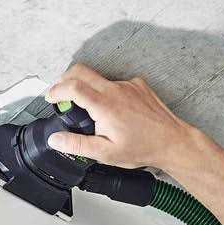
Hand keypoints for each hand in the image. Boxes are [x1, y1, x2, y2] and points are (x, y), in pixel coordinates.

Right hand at [45, 64, 194, 170]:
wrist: (173, 141)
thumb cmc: (144, 148)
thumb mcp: (106, 153)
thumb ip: (77, 144)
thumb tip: (56, 139)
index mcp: (105, 105)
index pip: (72, 86)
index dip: (56, 89)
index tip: (50, 97)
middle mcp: (116, 90)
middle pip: (81, 71)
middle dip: (65, 79)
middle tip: (60, 94)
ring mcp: (128, 85)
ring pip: (99, 79)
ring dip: (89, 89)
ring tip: (91, 112)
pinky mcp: (138, 85)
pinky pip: (116, 84)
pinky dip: (108, 93)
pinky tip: (114, 112)